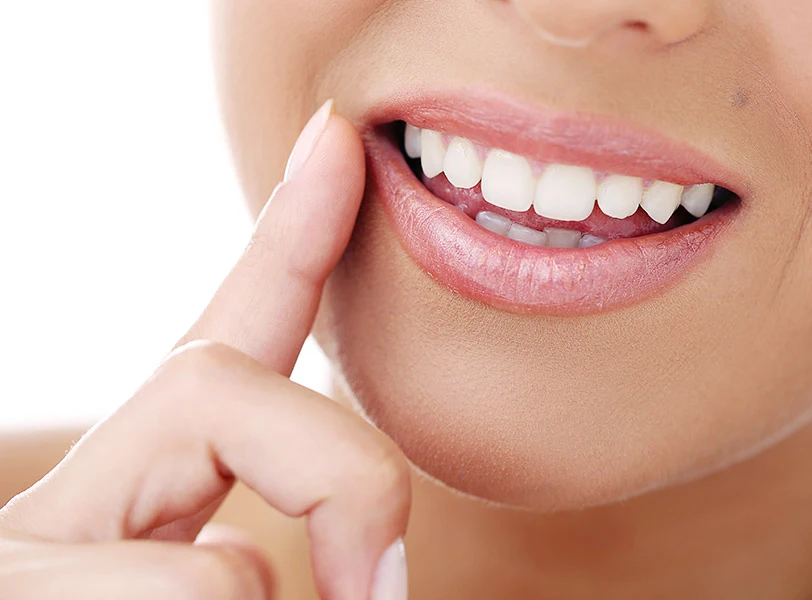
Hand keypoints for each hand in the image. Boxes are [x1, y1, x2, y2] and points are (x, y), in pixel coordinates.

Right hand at [0, 101, 409, 599]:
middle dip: (340, 474)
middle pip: (213, 388)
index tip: (334, 144)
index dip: (286, 239)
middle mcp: (60, 512)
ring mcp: (19, 565)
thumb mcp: (214, 598)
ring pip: (212, 570)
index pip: (223, 339)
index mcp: (137, 499)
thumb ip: (287, 549)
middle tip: (383, 590)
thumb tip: (374, 581)